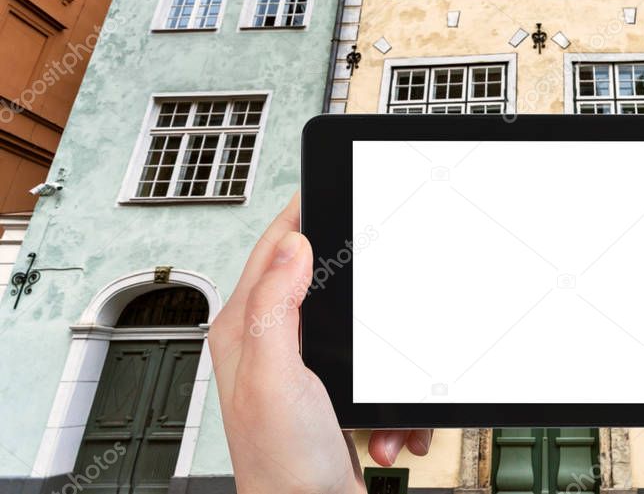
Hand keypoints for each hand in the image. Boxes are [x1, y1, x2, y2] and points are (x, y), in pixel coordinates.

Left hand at [209, 192, 431, 493]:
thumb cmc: (283, 468)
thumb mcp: (275, 378)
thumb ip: (275, 306)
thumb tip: (293, 244)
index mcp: (244, 331)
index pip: (272, 248)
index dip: (301, 213)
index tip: (328, 187)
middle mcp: (268, 343)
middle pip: (316, 277)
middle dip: (358, 288)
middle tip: (380, 275)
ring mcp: (301, 366)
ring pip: (354, 323)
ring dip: (382, 354)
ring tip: (378, 394)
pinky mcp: (331, 390)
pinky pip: (374, 366)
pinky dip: (390, 393)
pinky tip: (387, 423)